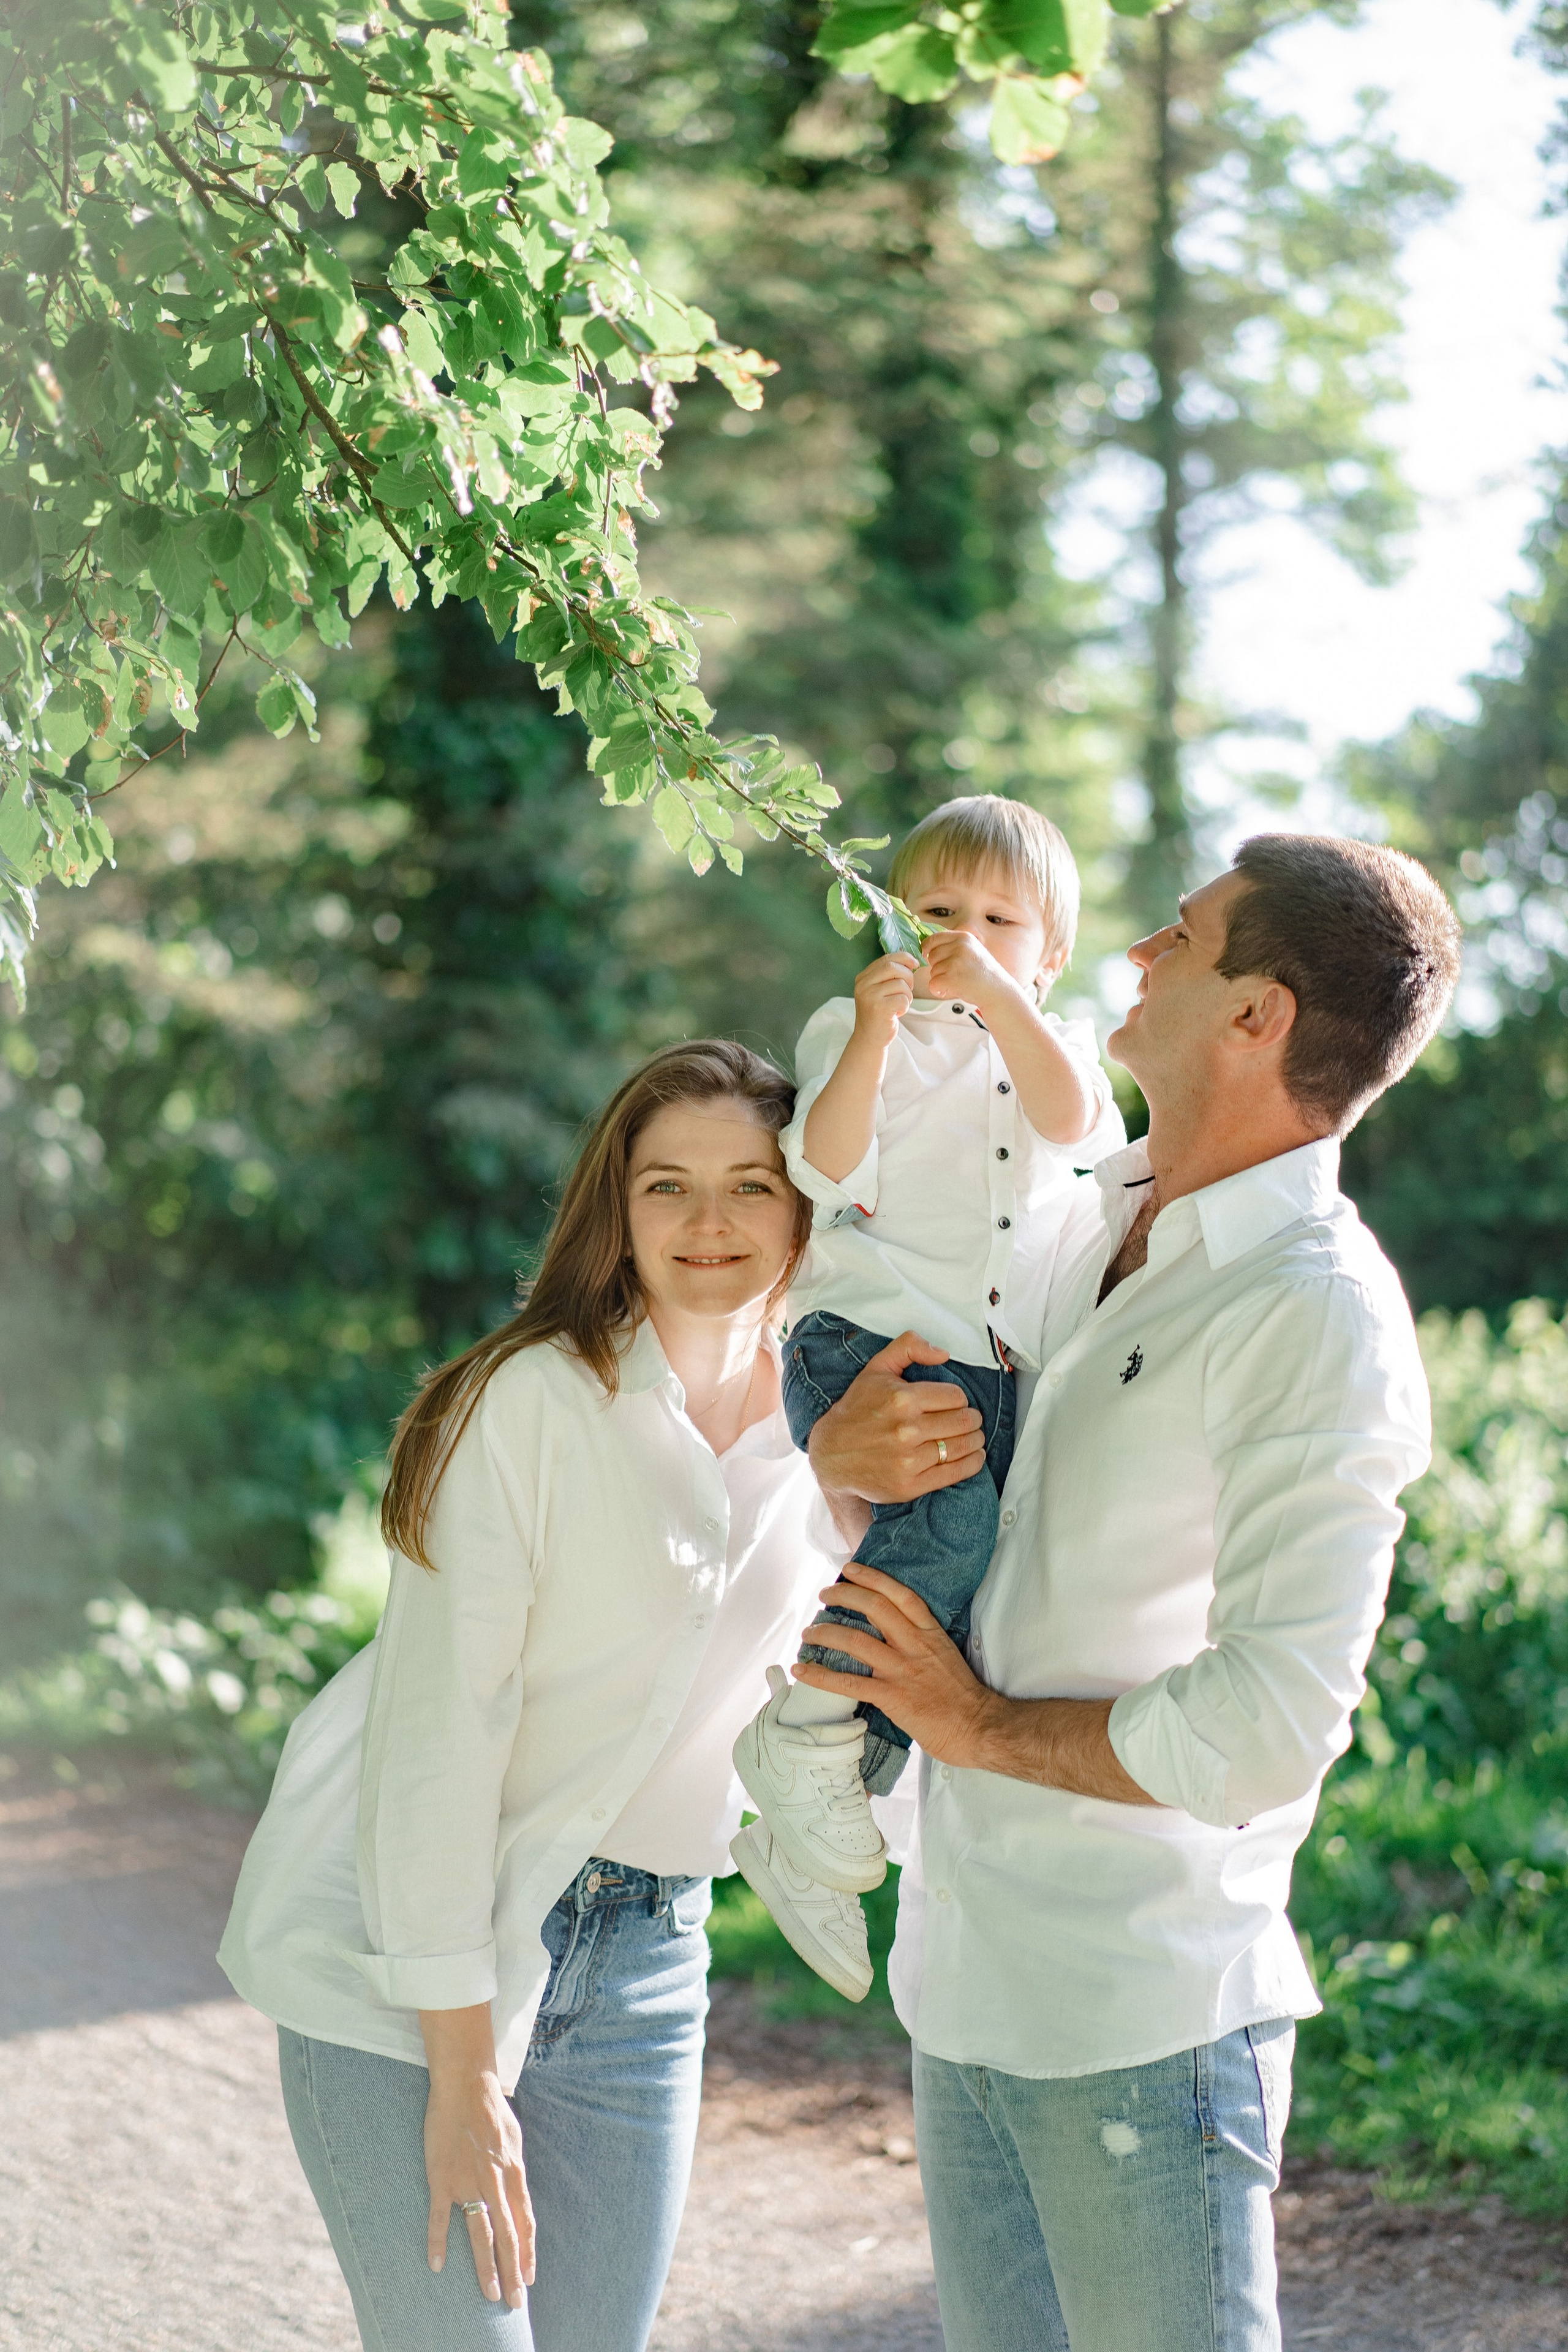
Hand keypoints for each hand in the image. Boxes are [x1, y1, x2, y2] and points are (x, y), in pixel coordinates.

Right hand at [423, 2065, 535, 2306]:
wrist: (465, 2083)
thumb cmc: (491, 2108)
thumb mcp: (514, 2137)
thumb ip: (515, 2168)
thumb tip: (519, 2191)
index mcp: (514, 2173)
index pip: (525, 2222)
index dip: (528, 2252)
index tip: (530, 2278)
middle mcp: (495, 2182)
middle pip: (508, 2235)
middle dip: (513, 2271)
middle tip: (515, 2301)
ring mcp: (468, 2182)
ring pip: (481, 2232)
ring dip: (486, 2266)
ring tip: (490, 2293)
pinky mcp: (442, 2178)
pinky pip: (440, 2217)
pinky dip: (437, 2242)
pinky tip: (437, 2266)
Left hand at [793, 1563, 997, 1766]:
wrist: (979, 1727)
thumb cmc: (963, 1696)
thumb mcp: (945, 1655)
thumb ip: (921, 1642)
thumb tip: (895, 1635)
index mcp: (930, 1633)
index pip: (900, 1595)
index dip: (873, 1578)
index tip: (850, 1569)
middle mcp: (915, 1645)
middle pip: (875, 1608)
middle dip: (844, 1596)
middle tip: (824, 1596)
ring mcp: (902, 1670)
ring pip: (856, 1641)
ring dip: (826, 1633)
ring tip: (808, 1633)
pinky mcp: (892, 1697)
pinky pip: (849, 1683)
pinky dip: (821, 1676)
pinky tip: (802, 1671)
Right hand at [807, 1330, 984, 1506]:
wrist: (830, 1455)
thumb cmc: (857, 1409)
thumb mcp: (876, 1369)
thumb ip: (908, 1347)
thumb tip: (944, 1353)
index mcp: (901, 1398)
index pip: (956, 1397)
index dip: (959, 1399)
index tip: (954, 1404)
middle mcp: (905, 1430)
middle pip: (964, 1421)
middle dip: (972, 1419)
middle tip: (970, 1421)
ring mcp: (908, 1460)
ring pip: (962, 1446)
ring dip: (975, 1441)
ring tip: (974, 1437)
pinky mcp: (909, 1485)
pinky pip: (955, 1473)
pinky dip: (972, 1464)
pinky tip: (975, 1457)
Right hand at [852, 951, 918, 1043]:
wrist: (869, 1038)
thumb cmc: (879, 1013)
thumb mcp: (879, 990)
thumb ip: (889, 975)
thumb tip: (911, 960)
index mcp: (863, 977)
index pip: (886, 959)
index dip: (904, 958)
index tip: (915, 963)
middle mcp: (863, 984)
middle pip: (894, 967)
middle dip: (908, 977)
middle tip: (908, 990)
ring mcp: (870, 996)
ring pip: (901, 984)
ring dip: (907, 995)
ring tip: (899, 1005)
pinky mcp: (879, 1008)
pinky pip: (903, 999)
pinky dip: (905, 1006)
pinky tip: (897, 1012)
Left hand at [920, 927, 1015, 1016]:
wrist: (998, 991)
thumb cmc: (983, 973)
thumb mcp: (972, 950)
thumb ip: (953, 945)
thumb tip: (926, 945)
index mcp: (964, 937)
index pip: (933, 938)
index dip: (926, 948)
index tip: (926, 955)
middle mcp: (960, 946)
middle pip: (931, 955)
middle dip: (937, 967)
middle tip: (953, 974)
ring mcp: (956, 962)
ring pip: (932, 971)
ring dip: (941, 979)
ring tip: (958, 982)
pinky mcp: (952, 978)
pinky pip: (933, 984)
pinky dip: (938, 990)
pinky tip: (950, 990)